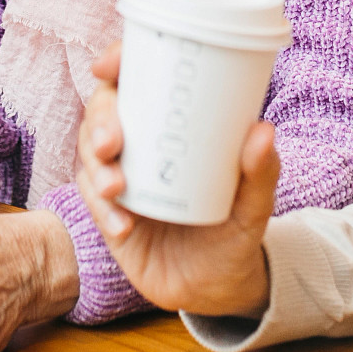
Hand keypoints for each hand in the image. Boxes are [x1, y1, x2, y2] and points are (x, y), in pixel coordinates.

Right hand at [74, 40, 277, 317]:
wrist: (218, 288)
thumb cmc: (236, 231)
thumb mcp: (254, 205)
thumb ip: (261, 173)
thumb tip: (263, 130)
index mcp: (173, 125)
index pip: (138, 80)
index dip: (117, 63)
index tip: (108, 65)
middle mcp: (142, 144)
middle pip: (103, 113)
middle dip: (99, 120)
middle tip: (111, 142)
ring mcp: (122, 178)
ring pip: (89, 154)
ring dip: (96, 166)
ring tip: (117, 187)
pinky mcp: (110, 214)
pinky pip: (94, 202)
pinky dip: (103, 211)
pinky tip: (124, 226)